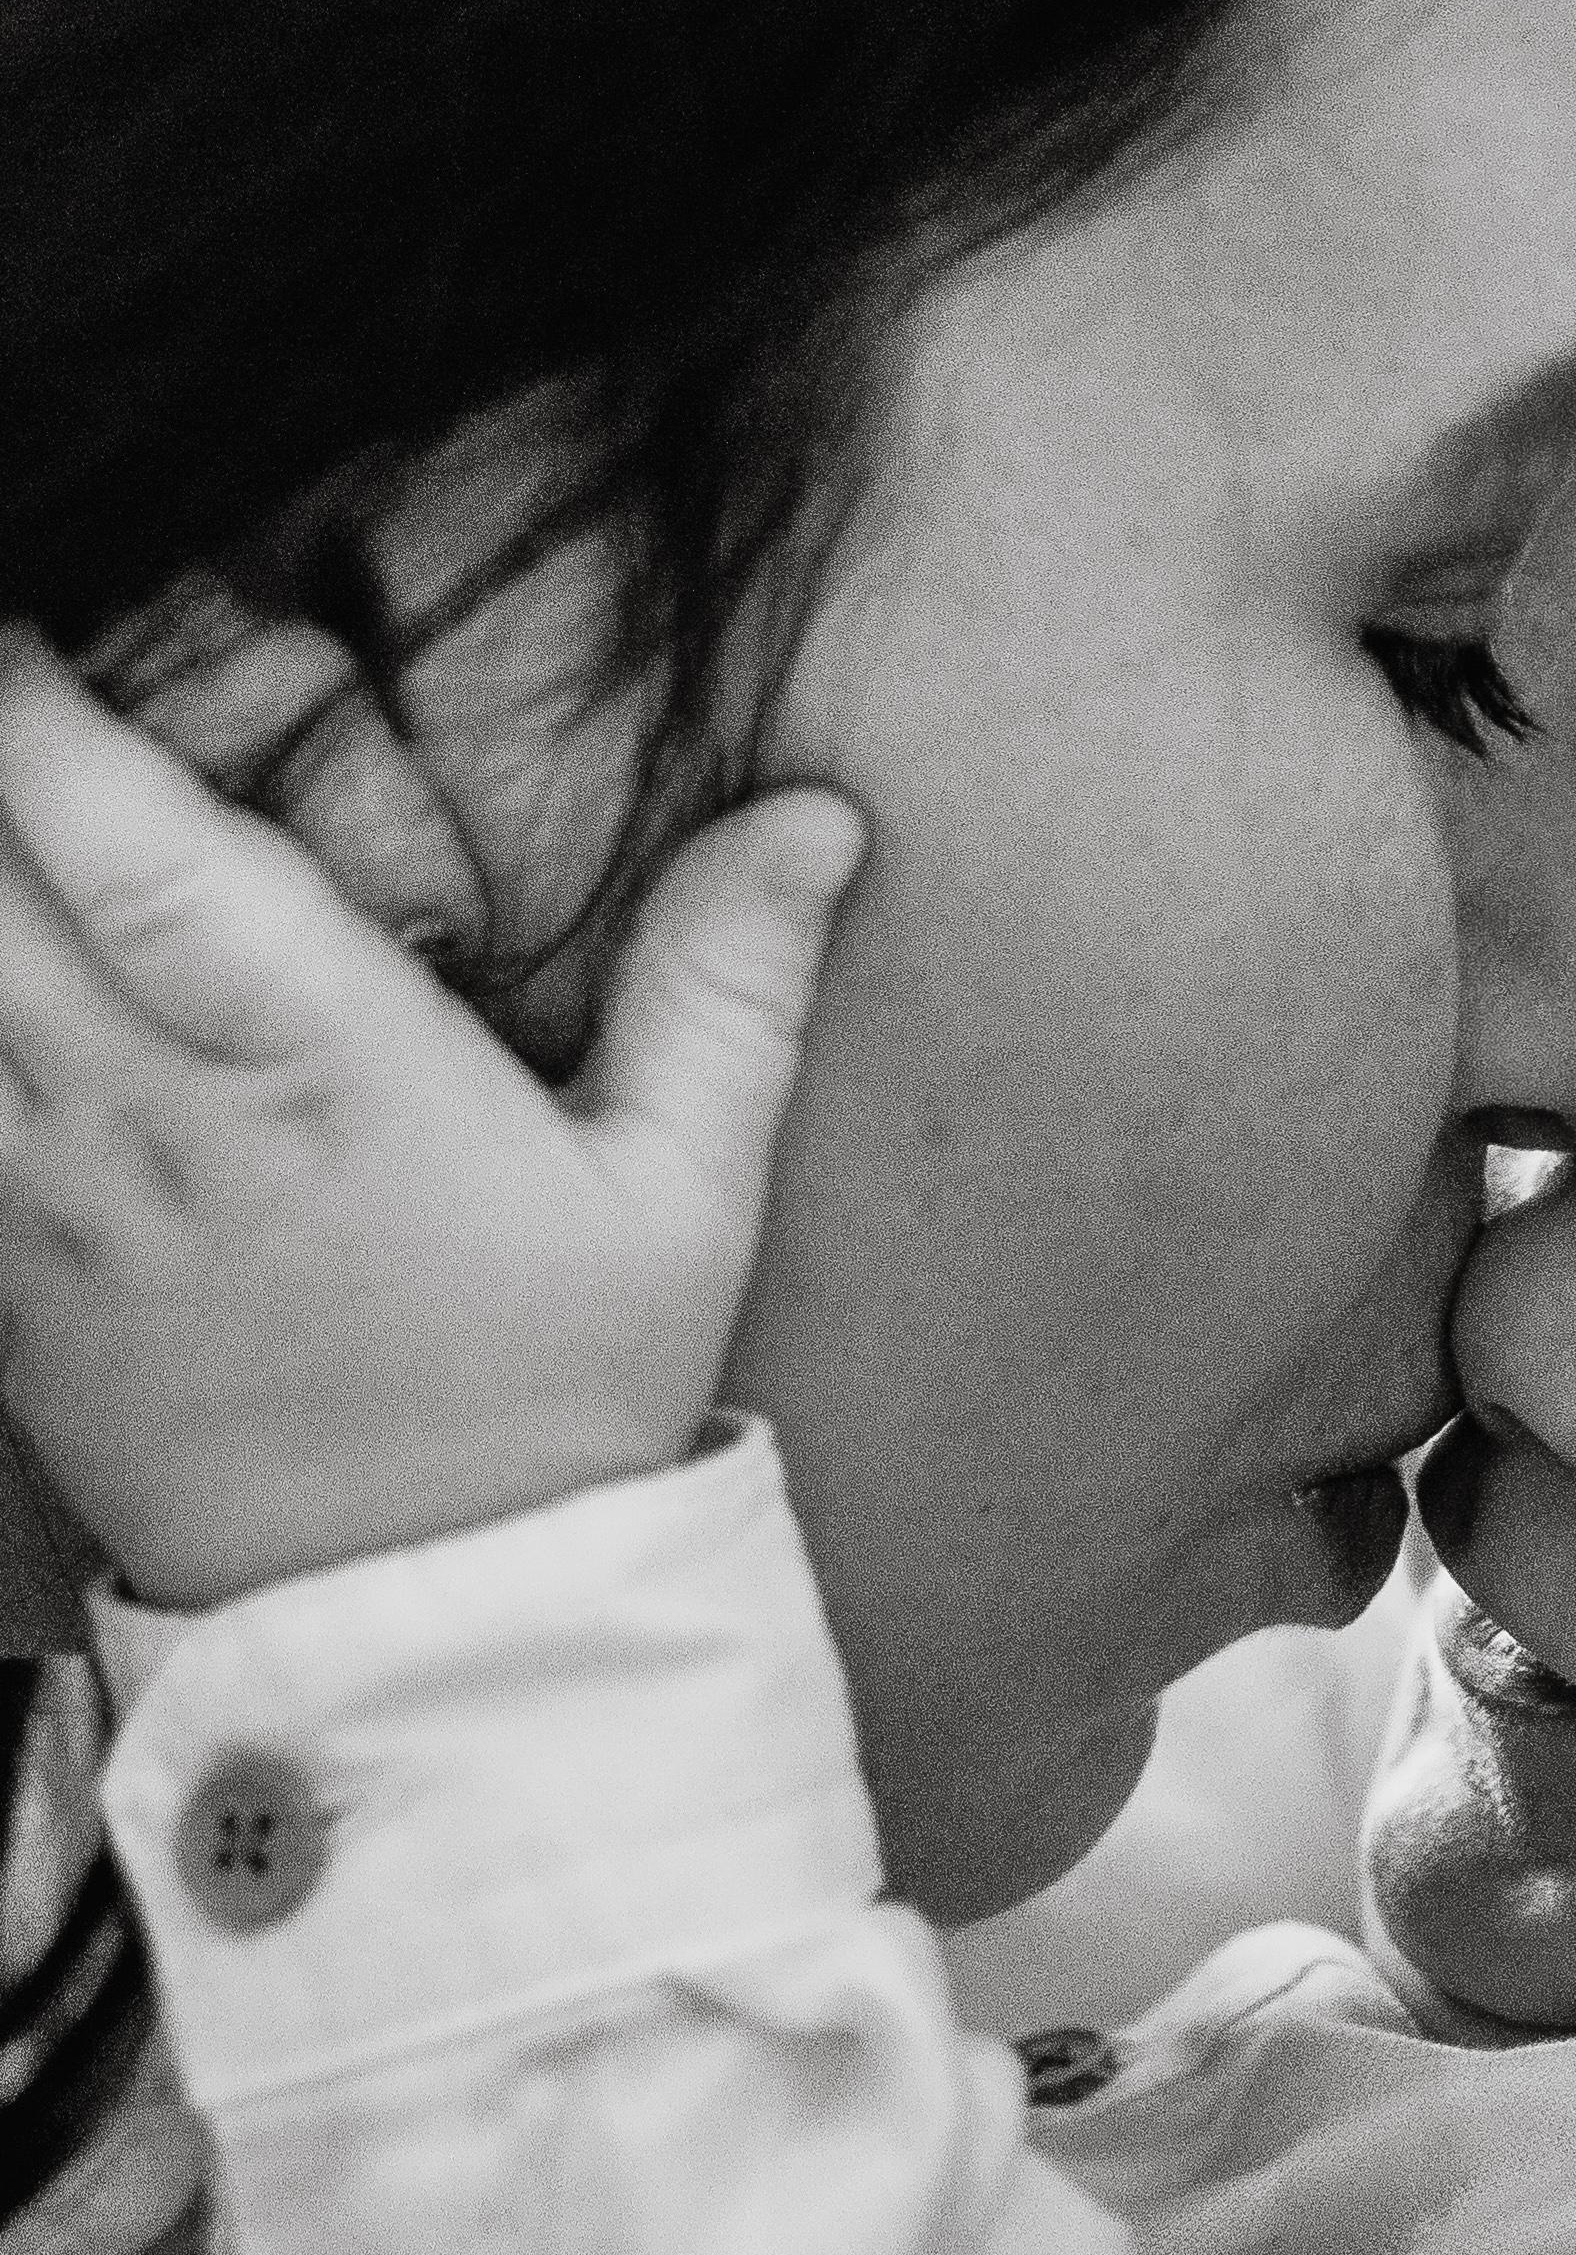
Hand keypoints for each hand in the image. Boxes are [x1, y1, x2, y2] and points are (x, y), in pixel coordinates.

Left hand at [0, 629, 862, 1605]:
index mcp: (321, 1076)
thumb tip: (814, 815)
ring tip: (13, 817)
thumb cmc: (557, 1398)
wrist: (431, 1640)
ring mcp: (46, 1212)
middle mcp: (152, 1127)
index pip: (132, 849)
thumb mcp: (682, 1200)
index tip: (40, 614)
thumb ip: (727, 985)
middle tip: (21, 694)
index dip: (45, 712)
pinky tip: (3, 974)